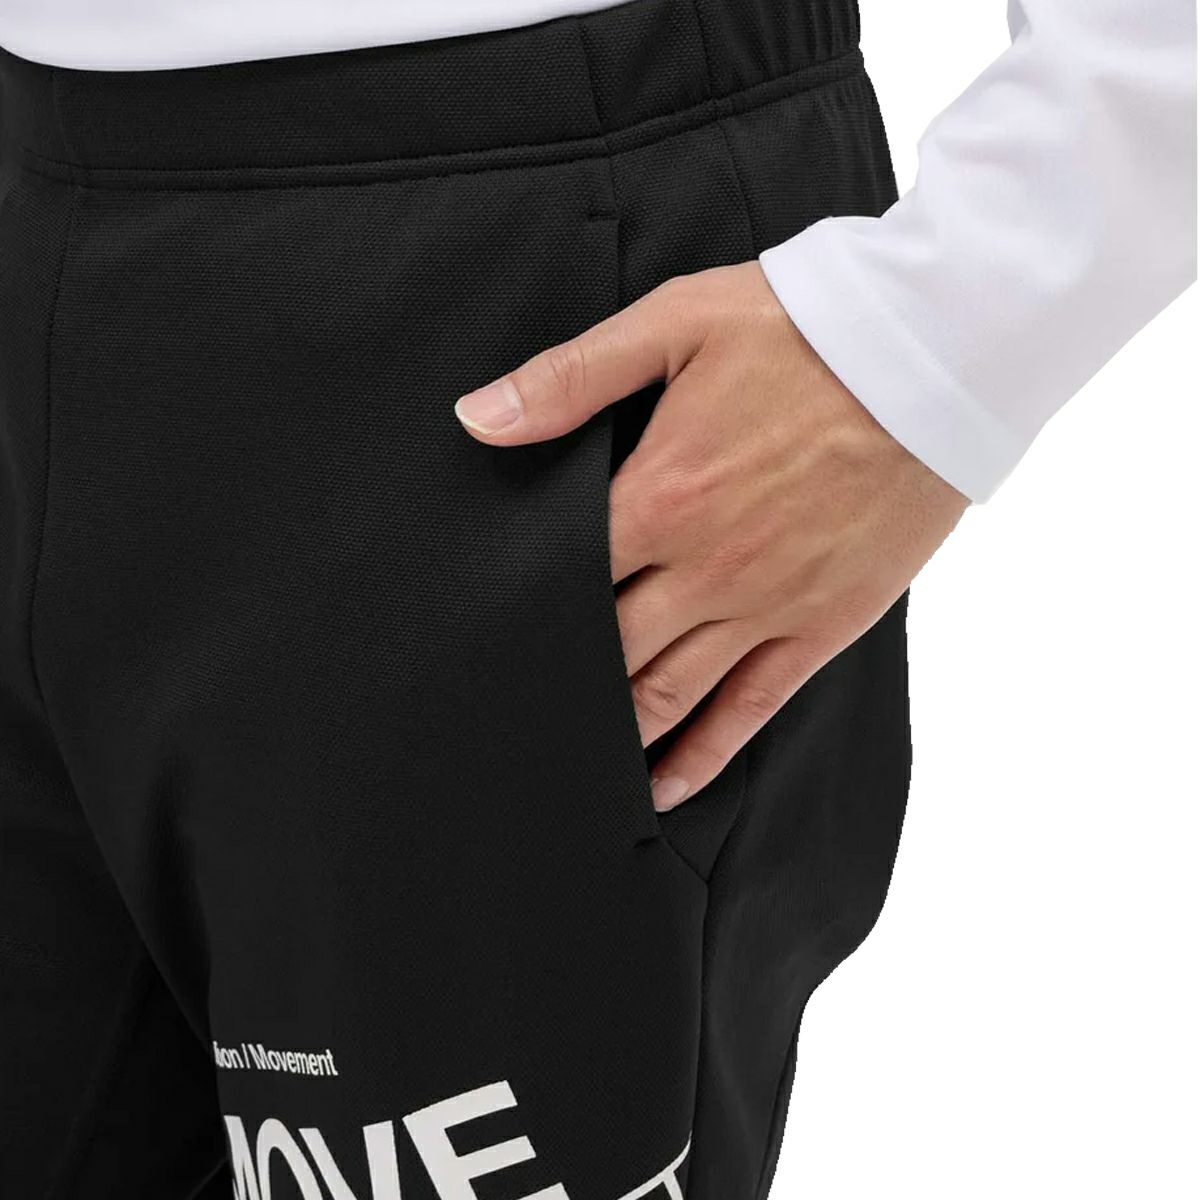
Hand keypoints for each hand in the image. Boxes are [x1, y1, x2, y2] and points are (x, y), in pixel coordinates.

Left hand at [455, 263, 967, 810]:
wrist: (936, 352)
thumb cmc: (804, 330)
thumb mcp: (676, 324)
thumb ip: (570, 378)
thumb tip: (476, 417)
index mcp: (659, 495)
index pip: (562, 579)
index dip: (516, 614)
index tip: (483, 640)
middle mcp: (704, 566)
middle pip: (606, 647)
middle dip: (555, 681)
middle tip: (512, 712)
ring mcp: (764, 605)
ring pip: (666, 694)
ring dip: (614, 732)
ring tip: (570, 765)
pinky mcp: (821, 625)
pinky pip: (748, 711)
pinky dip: (700, 758)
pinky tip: (662, 788)